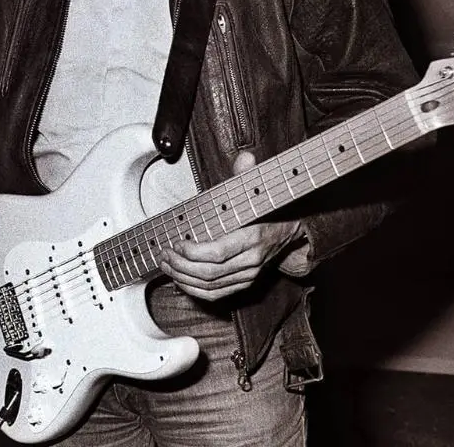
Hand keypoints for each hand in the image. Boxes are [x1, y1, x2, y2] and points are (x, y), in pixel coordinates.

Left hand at [159, 150, 305, 301]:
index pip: (218, 253)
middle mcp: (251, 261)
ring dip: (183, 278)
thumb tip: (245, 157)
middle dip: (181, 265)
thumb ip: (247, 174)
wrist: (289, 232)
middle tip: (164, 254)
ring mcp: (248, 275)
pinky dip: (194, 290)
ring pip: (210, 286)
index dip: (193, 251)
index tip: (177, 242)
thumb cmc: (267, 210)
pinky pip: (216, 294)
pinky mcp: (243, 284)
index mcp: (253, 237)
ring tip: (166, 265)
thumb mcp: (257, 190)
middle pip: (210, 272)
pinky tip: (179, 279)